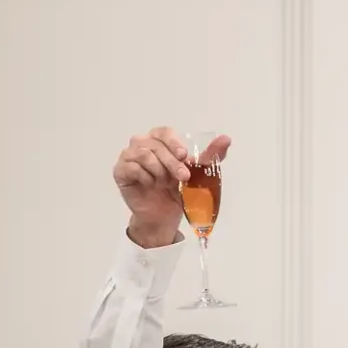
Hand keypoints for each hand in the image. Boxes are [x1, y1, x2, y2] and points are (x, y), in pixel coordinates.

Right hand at [113, 128, 231, 248]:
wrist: (164, 216)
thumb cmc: (178, 191)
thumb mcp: (197, 174)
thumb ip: (210, 156)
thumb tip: (226, 139)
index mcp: (160, 141)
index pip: (164, 132)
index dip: (174, 142)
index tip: (184, 157)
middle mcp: (142, 144)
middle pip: (155, 144)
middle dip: (172, 162)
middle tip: (183, 178)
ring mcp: (129, 156)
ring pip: (143, 154)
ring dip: (159, 171)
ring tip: (164, 183)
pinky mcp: (120, 171)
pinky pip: (131, 167)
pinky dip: (145, 177)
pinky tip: (150, 185)